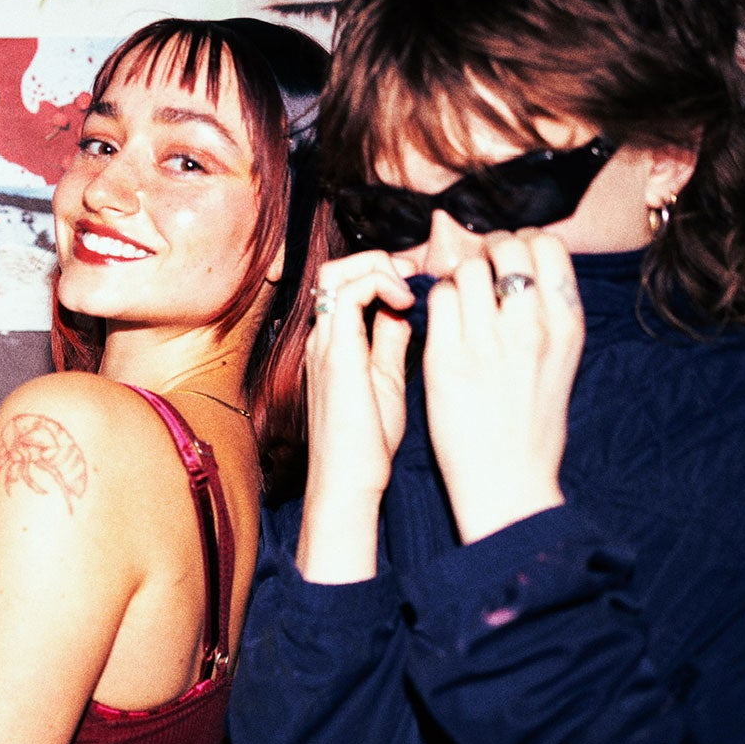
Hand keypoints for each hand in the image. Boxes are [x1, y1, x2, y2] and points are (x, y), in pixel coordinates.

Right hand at [295, 250, 416, 582]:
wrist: (347, 482)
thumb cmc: (366, 444)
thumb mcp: (385, 380)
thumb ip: (389, 343)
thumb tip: (407, 313)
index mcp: (334, 344)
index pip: (350, 284)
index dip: (385, 272)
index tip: (422, 283)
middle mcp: (323, 337)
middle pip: (338, 269)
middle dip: (381, 261)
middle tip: (418, 274)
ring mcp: (325, 342)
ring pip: (338, 272)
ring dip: (380, 267)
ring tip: (411, 286)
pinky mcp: (336, 352)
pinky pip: (349, 293)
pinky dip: (379, 284)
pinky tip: (406, 302)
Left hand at [422, 231, 580, 543]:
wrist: (509, 482)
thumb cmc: (531, 422)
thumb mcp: (561, 359)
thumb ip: (547, 311)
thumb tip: (524, 266)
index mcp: (566, 325)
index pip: (548, 246)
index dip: (524, 243)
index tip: (509, 263)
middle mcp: (531, 327)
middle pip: (507, 246)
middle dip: (488, 251)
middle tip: (478, 273)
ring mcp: (487, 343)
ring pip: (466, 268)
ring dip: (456, 276)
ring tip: (458, 302)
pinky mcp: (446, 360)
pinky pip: (435, 300)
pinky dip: (434, 302)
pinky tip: (440, 325)